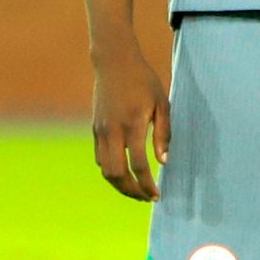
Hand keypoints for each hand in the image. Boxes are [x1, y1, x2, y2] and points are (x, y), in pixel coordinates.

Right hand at [91, 49, 168, 201]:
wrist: (114, 61)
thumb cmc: (143, 80)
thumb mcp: (162, 103)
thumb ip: (163, 133)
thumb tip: (164, 161)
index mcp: (132, 124)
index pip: (138, 165)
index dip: (147, 184)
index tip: (157, 195)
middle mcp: (113, 130)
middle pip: (117, 174)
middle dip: (131, 191)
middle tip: (146, 198)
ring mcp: (101, 130)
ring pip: (105, 170)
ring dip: (120, 184)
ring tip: (136, 190)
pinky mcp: (95, 128)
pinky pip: (100, 158)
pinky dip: (111, 171)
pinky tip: (124, 173)